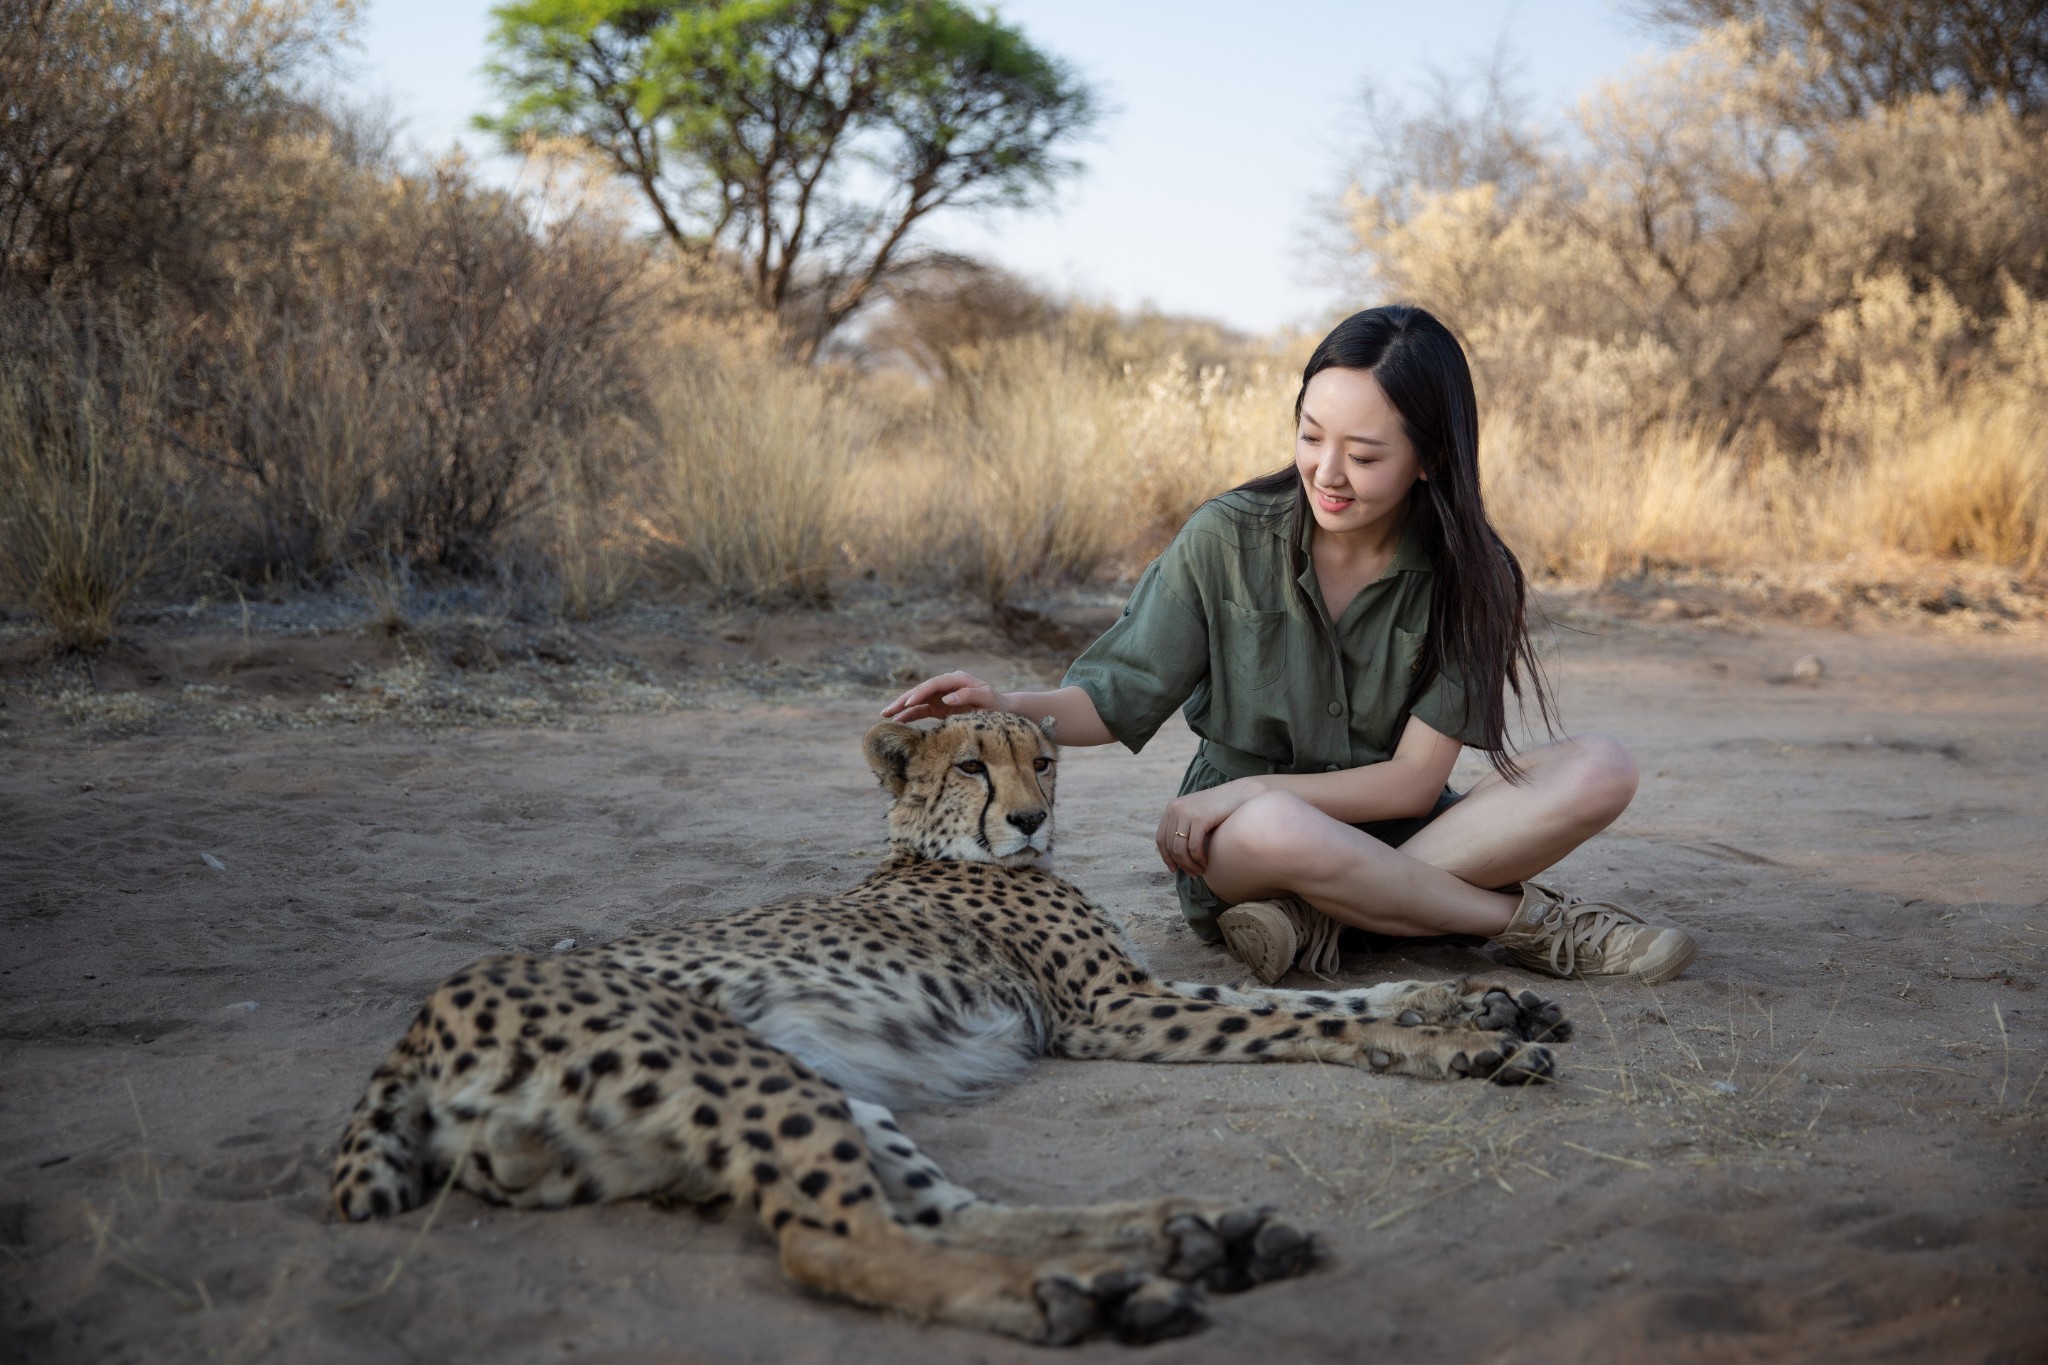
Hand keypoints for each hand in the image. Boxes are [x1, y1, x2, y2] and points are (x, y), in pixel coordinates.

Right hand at [882, 670, 1002, 722]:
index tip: (909, 703)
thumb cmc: (997, 705)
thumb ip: (969, 696)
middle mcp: (946, 686)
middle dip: (904, 700)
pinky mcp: (939, 708)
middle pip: (921, 690)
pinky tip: (897, 722)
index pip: (934, 684)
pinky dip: (909, 716)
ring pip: (917, 700)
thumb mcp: (988, 699)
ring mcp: (941, 697)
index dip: (920, 692)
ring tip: (885, 715)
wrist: (1002, 712)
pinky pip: (921, 711)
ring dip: (901, 707)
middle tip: (889, 710)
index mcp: (957, 679)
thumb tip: (947, 699)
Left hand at [1155, 781, 1263, 877]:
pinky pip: (1193, 847)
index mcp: (1172, 807)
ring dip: (1190, 865)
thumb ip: (1185, 828)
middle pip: (1170, 846)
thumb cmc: (1222, 809)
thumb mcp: (1197, 815)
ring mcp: (1186, 812)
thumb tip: (1176, 857)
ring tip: (1201, 871)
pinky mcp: (1200, 818)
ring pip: (1180, 849)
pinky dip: (1199, 859)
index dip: (1166, 857)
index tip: (1174, 870)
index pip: (1161, 838)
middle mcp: (1176, 808)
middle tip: (1193, 874)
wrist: (1242, 794)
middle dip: (1181, 864)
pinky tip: (1206, 862)